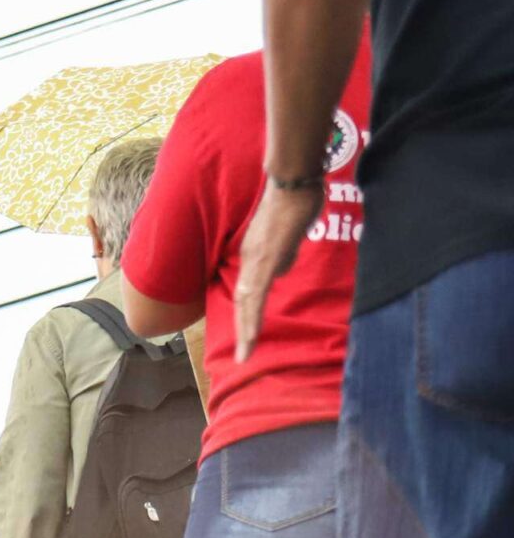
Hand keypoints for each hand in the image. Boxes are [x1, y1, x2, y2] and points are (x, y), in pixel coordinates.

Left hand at [234, 180, 324, 361]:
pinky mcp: (267, 258)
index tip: (246, 337)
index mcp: (254, 256)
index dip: (246, 315)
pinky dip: (254, 314)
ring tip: (246, 353)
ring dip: (247, 329)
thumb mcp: (287, 235)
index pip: (247, 291)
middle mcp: (250, 259)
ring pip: (248, 301)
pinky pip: (257, 292)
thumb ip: (282, 255)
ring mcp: (257, 259)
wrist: (292, 180)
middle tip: (243, 356)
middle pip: (244, 301)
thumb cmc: (293, 201)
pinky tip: (252, 331)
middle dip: (244, 330)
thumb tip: (279, 273)